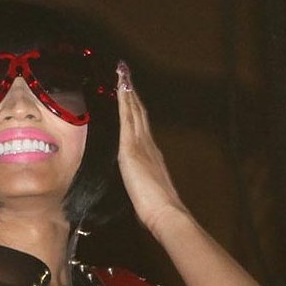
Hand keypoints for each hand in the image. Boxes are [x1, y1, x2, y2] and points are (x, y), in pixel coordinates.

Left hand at [116, 60, 184, 232]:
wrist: (165, 211)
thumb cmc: (157, 209)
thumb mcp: (146, 192)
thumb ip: (141, 183)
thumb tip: (136, 186)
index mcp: (151, 155)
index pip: (141, 128)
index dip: (135, 111)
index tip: (130, 96)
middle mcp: (148, 145)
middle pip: (139, 114)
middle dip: (132, 94)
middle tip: (125, 74)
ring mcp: (141, 145)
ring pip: (134, 112)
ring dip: (128, 92)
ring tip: (122, 74)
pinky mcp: (131, 149)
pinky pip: (127, 119)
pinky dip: (124, 102)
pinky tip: (120, 89)